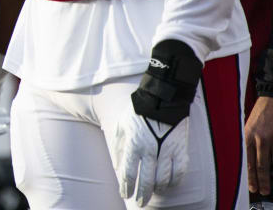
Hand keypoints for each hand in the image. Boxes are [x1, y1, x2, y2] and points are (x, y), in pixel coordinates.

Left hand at [111, 40, 201, 206]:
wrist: (163, 98)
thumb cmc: (138, 111)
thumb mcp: (122, 125)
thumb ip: (119, 146)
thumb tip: (117, 165)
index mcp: (133, 144)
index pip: (128, 173)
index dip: (126, 187)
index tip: (124, 195)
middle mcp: (150, 151)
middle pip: (146, 181)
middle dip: (141, 194)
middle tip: (139, 202)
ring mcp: (167, 151)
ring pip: (163, 180)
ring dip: (158, 189)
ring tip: (154, 194)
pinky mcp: (181, 149)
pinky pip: (180, 172)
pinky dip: (175, 182)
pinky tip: (170, 185)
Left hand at [248, 96, 272, 195]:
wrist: (270, 99)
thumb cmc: (259, 116)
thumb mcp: (248, 128)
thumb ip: (249, 144)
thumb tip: (251, 163)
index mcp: (246, 136)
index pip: (247, 160)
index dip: (250, 176)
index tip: (252, 187)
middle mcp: (257, 137)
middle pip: (259, 164)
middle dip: (261, 180)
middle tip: (262, 191)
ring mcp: (270, 137)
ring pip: (270, 161)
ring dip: (270, 175)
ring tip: (269, 186)